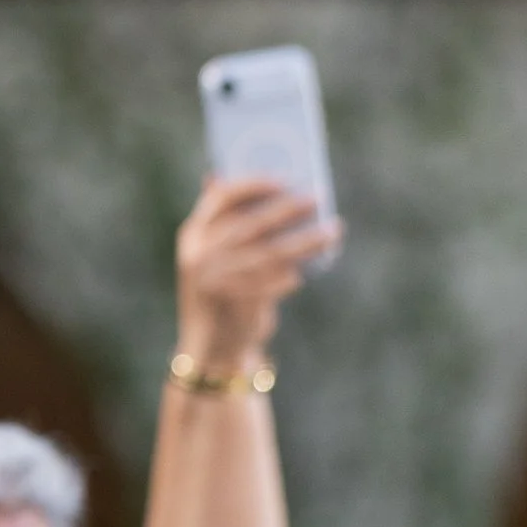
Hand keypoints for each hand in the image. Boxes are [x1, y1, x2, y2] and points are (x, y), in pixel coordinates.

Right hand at [175, 175, 339, 372]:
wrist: (211, 347)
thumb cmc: (224, 291)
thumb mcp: (218, 257)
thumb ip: (235, 226)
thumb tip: (276, 188)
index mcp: (193, 234)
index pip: (222, 197)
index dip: (253, 184)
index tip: (284, 179)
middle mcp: (199, 254)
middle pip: (251, 223)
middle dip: (288, 209)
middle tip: (317, 198)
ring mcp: (213, 279)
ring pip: (269, 253)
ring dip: (305, 241)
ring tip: (333, 230)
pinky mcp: (231, 303)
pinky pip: (268, 285)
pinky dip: (287, 277)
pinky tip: (304, 273)